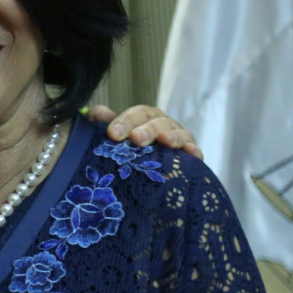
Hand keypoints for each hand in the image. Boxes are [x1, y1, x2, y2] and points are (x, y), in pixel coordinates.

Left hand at [86, 104, 203, 159]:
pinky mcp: (191, 158)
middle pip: (158, 121)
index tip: (112, 134)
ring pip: (179, 133)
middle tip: (135, 139)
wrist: (142, 179)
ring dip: (172, 135)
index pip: (137, 114)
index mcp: (144, 118)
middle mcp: (163, 126)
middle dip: (147, 129)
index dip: (125, 121)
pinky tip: (190, 152)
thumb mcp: (107, 138)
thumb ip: (97, 123)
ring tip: (164, 140)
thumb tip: (99, 113)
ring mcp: (179, 140)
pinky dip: (194, 151)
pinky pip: (195, 152)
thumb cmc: (122, 153)